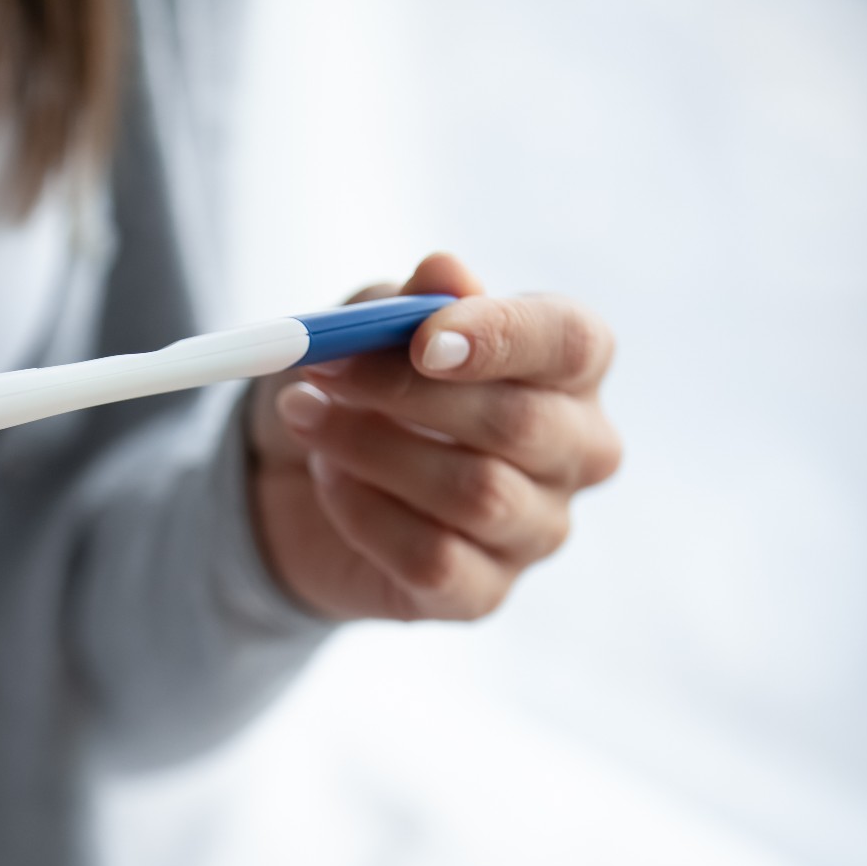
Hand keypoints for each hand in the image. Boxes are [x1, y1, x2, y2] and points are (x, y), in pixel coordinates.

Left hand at [247, 253, 620, 620]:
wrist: (291, 484)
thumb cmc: (357, 390)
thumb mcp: (368, 328)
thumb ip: (409, 302)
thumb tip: (445, 272)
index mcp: (567, 368)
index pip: (573, 343)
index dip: (503, 336)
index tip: (423, 338)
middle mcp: (575, 451)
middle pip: (521, 424)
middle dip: (409, 394)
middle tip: (323, 370)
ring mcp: (537, 529)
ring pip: (476, 494)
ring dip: (370, 449)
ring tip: (307, 420)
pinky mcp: (483, 593)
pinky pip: (433, 558)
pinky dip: (363, 513)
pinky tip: (329, 482)